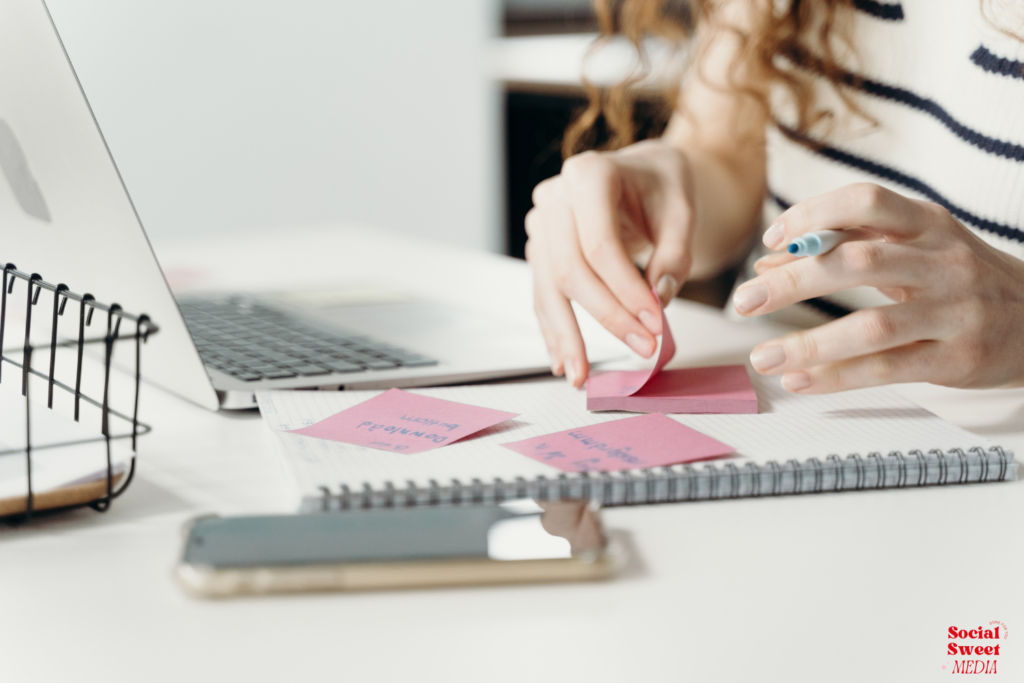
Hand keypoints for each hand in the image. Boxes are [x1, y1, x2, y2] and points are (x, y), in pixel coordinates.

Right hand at [525, 140, 694, 387]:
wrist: (640, 173)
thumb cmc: (660, 185)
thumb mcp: (682, 207)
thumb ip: (675, 252)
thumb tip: (659, 298)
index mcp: (588, 174)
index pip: (599, 246)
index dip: (626, 290)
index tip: (655, 324)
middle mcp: (554, 198)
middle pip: (570, 270)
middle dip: (606, 317)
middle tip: (642, 348)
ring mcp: (541, 225)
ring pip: (548, 289)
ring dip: (566, 336)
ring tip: (581, 375)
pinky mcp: (540, 251)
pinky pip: (543, 295)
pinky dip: (553, 330)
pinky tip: (562, 360)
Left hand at [733, 183, 1023, 392]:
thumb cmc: (961, 278)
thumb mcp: (915, 248)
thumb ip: (845, 246)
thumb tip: (767, 265)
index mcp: (928, 224)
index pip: (866, 202)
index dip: (813, 215)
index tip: (772, 239)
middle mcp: (942, 262)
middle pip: (857, 263)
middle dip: (792, 283)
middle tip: (744, 301)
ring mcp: (954, 311)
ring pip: (871, 326)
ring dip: (808, 344)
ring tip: (763, 357)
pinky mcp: (957, 358)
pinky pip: (888, 369)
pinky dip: (838, 376)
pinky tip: (801, 380)